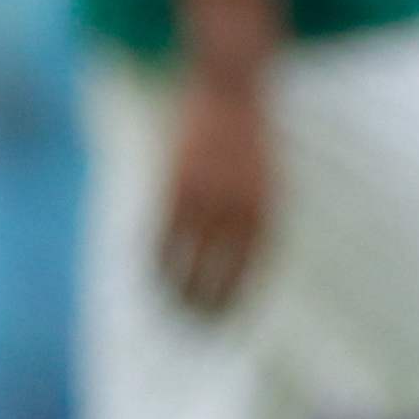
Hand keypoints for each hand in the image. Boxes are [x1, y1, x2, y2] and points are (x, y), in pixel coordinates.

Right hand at [157, 60, 272, 316]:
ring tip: (169, 308)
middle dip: (205, 303)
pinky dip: (154, 258)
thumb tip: (244, 266)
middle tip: (195, 326)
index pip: (250, 272)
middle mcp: (237, 211)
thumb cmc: (251, 142)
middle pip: (217, 273)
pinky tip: (149, 274)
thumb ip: (257, 222)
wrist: (231, 92)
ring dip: (175, 289)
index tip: (226, 323)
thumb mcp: (269, 183)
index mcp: (266, 212)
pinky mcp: (175, 186)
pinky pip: (161, 234)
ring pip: (184, 259)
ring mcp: (204, 199)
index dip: (236, 301)